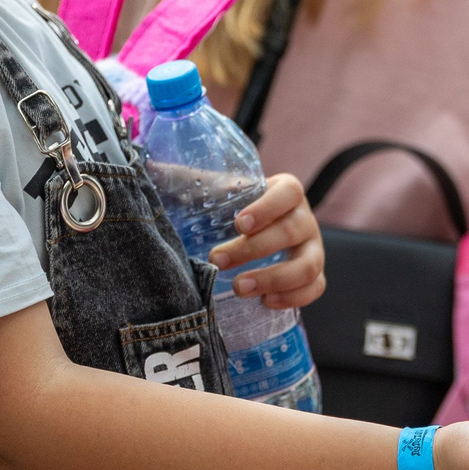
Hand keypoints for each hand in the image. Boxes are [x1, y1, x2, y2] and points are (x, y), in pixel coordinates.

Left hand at [207, 174, 324, 308]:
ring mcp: (314, 249)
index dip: (267, 208)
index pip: (289, 193)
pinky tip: (265, 301)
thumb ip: (194, 181)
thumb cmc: (235, 210)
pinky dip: (293, 298)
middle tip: (217, 260)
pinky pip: (315, 288)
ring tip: (239, 287)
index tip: (239, 224)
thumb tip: (152, 168)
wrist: (257, 234)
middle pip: (292, 231)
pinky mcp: (315, 275)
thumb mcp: (221, 192)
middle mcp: (305, 219)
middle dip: (253, 249)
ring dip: (273, 278)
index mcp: (287, 192)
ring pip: (308, 265)